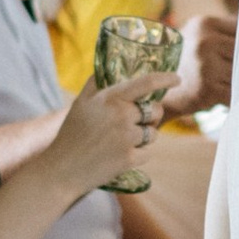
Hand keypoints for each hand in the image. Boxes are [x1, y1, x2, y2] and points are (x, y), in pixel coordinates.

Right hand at [48, 78, 171, 195]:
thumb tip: (110, 68)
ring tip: (120, 141)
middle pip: (155, 111)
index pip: (146, 83)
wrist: (62, 170)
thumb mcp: (80, 102)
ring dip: (144, 136)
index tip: (176, 78)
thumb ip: (96, 83)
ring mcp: (127, 138)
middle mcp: (121, 116)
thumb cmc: (71, 134)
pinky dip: (138, 154)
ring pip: (152, 133)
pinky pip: (147, 152)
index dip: (165, 78)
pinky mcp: (130, 159)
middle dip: (151, 115)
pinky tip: (119, 155)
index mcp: (110, 99)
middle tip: (133, 122)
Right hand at [169, 15, 235, 110]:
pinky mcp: (207, 89)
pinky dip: (236, 97)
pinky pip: (236, 92)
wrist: (158, 92)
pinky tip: (229, 97)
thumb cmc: (187, 61)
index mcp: (205, 24)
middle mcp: (204, 42)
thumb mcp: (200, 36)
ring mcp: (205, 65)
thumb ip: (228, 31)